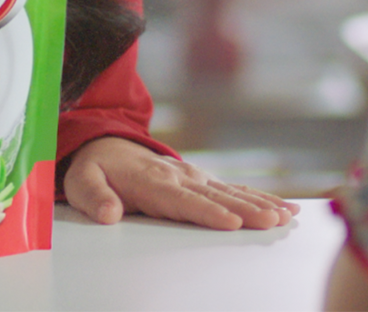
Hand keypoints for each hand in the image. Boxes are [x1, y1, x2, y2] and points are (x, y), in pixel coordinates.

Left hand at [62, 136, 299, 230]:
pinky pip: (235, 190)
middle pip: (217, 197)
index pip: (184, 201)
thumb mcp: (81, 181)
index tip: (231, 222)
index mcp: (152, 182)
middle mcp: (180, 177)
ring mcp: (194, 177)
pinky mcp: (203, 180)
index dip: (208, 212)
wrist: (106, 143)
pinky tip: (284, 208)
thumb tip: (108, 214)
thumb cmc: (94, 169)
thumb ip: (94, 198)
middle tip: (272, 221)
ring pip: (232, 192)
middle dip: (247, 210)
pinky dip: (260, 198)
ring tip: (286, 216)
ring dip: (260, 204)